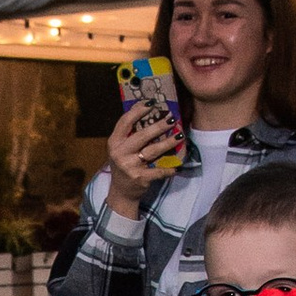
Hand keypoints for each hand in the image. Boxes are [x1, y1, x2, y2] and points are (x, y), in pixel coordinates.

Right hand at [104, 90, 180, 215]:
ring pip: (153, 151)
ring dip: (168, 142)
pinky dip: (170, 169)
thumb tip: (149, 112)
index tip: (152, 103)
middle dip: (159, 126)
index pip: (125, 122)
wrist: (122, 192)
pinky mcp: (140, 178)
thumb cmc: (124, 164)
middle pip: (142, 135)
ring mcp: (130, 166)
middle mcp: (120, 153)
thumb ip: (130, 133)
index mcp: (114, 142)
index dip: (138, 110)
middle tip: (172, 119)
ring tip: (180, 135)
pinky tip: (178, 166)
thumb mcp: (121, 148)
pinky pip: (159, 171)